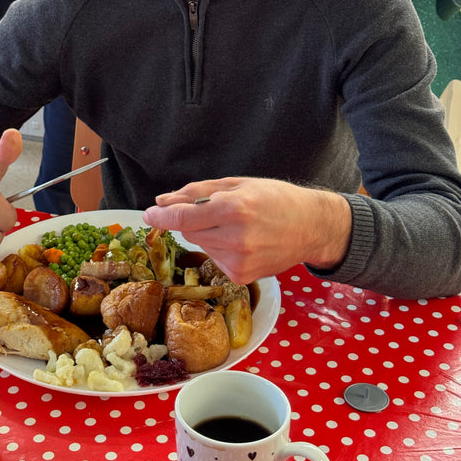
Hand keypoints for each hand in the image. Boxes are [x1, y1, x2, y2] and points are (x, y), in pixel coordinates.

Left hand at [143, 177, 351, 283]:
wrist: (311, 226)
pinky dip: (220, 247)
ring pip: (201, 244)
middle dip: (191, 219)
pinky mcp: (240, 276)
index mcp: (234, 208)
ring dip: (208, 233)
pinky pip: (214, 258)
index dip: (161, 217)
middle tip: (214, 209)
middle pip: (190, 231)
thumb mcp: (237, 184)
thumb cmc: (276, 198)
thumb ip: (196, 192)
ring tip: (237, 224)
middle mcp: (235, 238)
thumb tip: (162, 201)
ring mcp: (238, 261)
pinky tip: (242, 240)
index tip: (148, 214)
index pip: (183, 218)